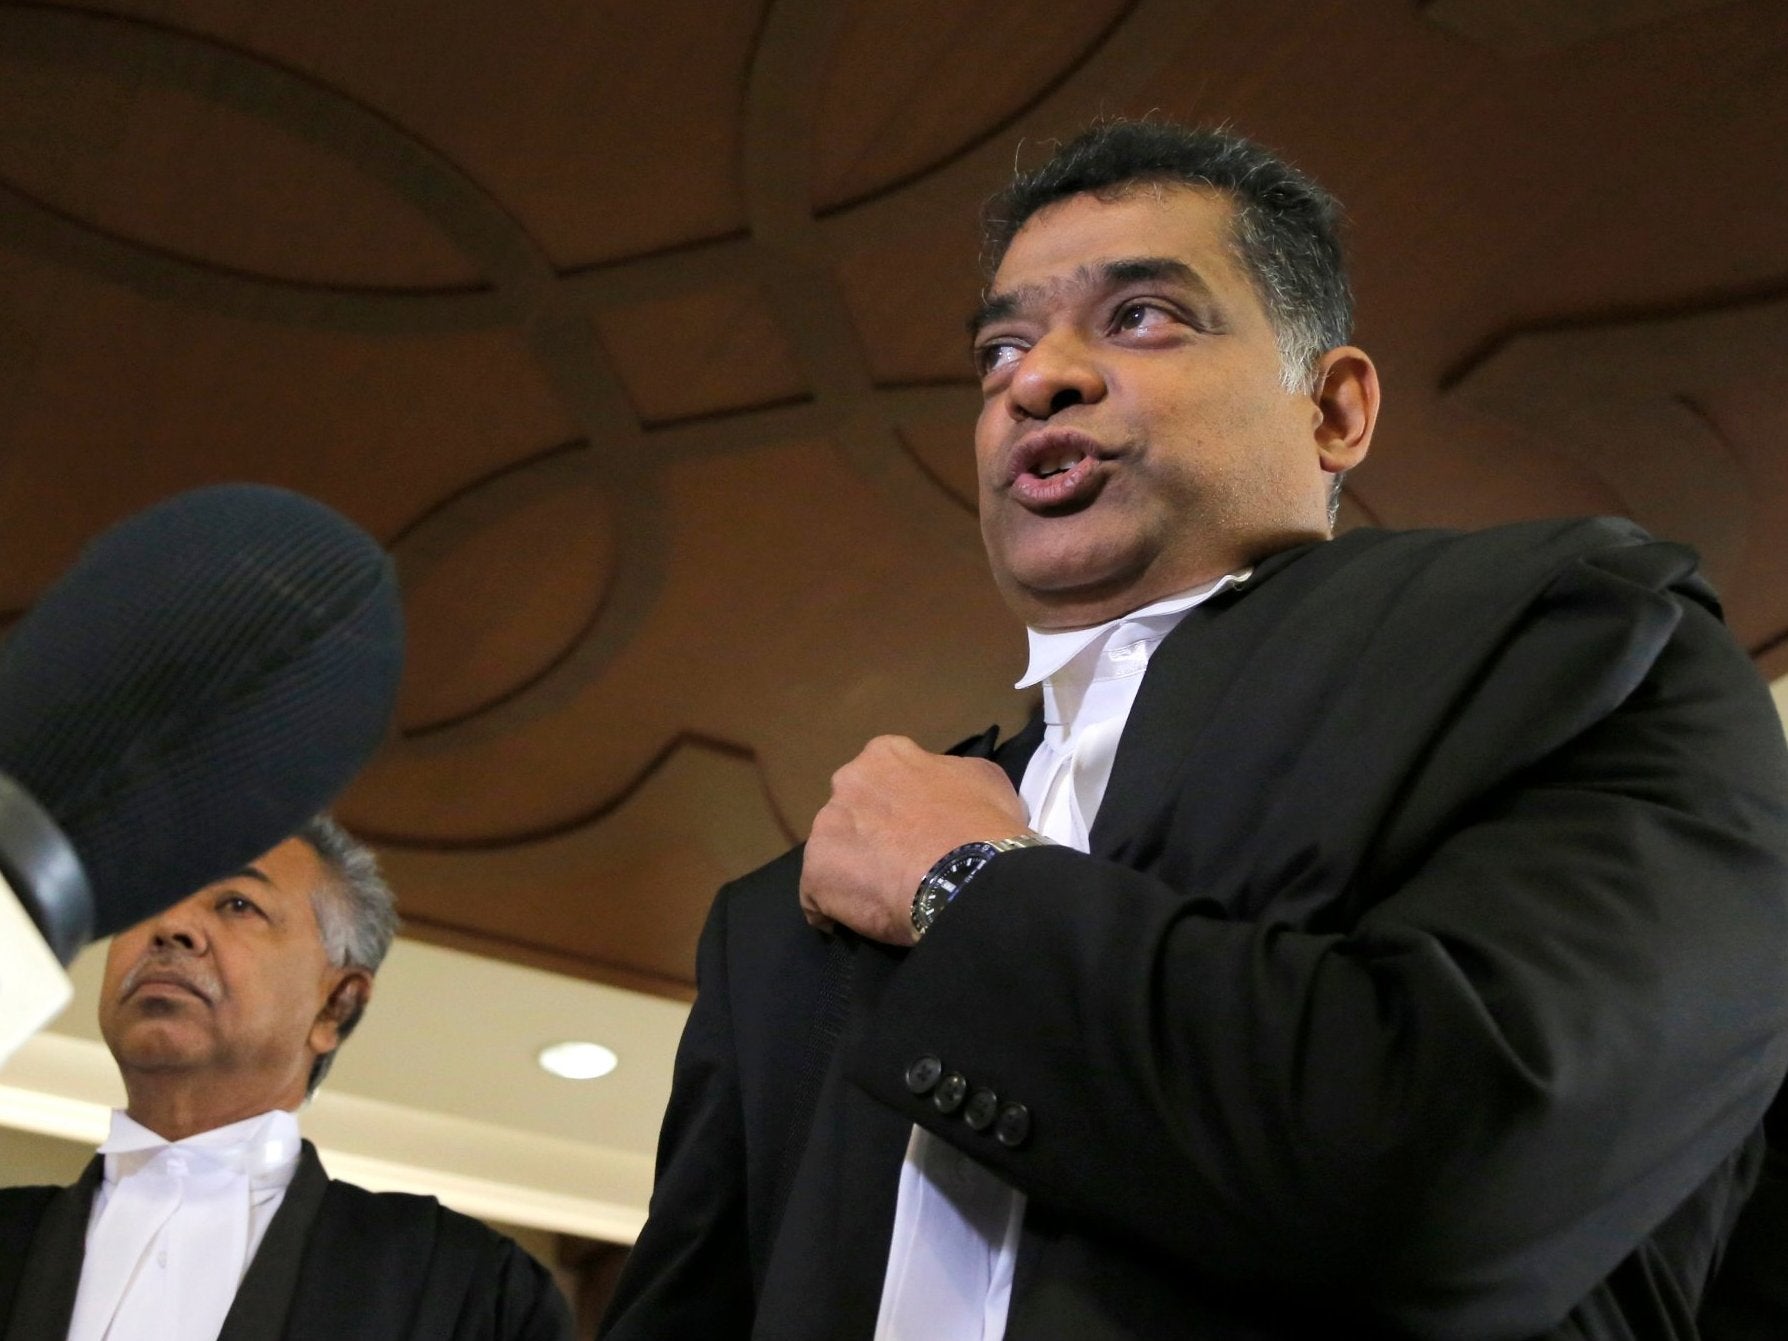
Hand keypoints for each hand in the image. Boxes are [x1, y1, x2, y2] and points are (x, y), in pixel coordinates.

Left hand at [799, 735, 1029, 944]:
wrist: (966, 876)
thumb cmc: (980, 824)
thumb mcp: (985, 779)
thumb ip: (953, 774)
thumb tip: (947, 787)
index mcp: (885, 756)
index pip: (883, 773)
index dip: (900, 802)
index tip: (917, 826)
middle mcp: (846, 783)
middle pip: (852, 809)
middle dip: (869, 831)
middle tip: (900, 859)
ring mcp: (825, 829)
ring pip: (832, 851)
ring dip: (851, 869)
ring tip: (883, 894)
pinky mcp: (815, 875)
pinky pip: (817, 896)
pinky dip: (834, 908)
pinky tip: (860, 919)